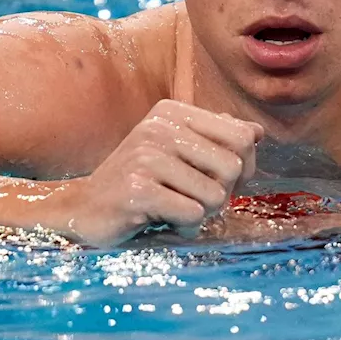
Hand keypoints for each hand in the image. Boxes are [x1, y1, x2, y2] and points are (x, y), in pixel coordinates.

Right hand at [57, 99, 262, 246]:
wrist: (84, 208)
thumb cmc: (140, 183)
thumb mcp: (178, 153)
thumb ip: (216, 139)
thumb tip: (257, 132)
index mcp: (172, 112)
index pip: (242, 136)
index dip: (243, 167)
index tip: (219, 180)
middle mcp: (159, 127)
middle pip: (234, 167)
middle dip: (222, 194)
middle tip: (193, 200)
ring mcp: (146, 156)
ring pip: (215, 196)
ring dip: (200, 214)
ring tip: (173, 209)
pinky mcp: (137, 189)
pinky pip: (193, 215)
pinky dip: (184, 227)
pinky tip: (161, 221)